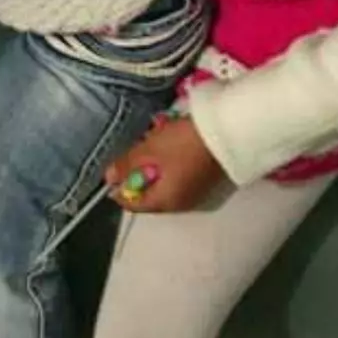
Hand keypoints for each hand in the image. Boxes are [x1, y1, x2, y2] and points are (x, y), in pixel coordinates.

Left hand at [104, 116, 225, 213]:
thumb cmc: (182, 144)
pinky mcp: (208, 180)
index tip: (116, 168)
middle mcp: (182, 205)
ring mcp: (197, 193)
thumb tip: (108, 178)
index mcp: (165, 202)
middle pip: (151, 193)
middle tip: (138, 149)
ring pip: (166, 182)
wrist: (229, 132)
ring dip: (157, 165)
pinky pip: (181, 176)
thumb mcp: (148, 150)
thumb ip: (126, 165)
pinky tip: (173, 142)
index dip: (121, 188)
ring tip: (156, 139)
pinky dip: (172, 163)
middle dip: (140, 172)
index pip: (134, 204)